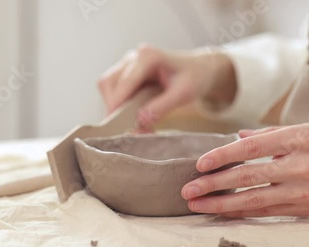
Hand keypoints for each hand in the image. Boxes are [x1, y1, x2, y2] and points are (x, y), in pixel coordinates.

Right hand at [98, 44, 236, 130]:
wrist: (199, 69)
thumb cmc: (194, 77)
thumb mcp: (183, 94)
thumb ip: (161, 107)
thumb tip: (139, 122)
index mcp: (148, 56)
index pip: (124, 82)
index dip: (116, 104)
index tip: (114, 124)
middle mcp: (134, 57)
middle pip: (109, 82)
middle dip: (113, 107)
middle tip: (123, 128)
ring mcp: (128, 64)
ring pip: (108, 86)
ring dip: (114, 107)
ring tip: (131, 124)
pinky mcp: (127, 74)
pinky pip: (114, 90)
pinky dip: (120, 106)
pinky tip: (133, 117)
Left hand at [181, 123, 308, 216]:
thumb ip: (271, 135)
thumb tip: (239, 137)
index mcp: (299, 138)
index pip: (250, 149)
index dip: (222, 157)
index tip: (200, 164)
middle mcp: (299, 165)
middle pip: (247, 177)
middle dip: (213, 184)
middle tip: (188, 190)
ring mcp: (303, 190)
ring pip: (253, 200)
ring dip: (221, 204)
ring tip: (198, 205)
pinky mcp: (305, 209)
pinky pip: (267, 212)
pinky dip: (242, 212)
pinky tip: (223, 212)